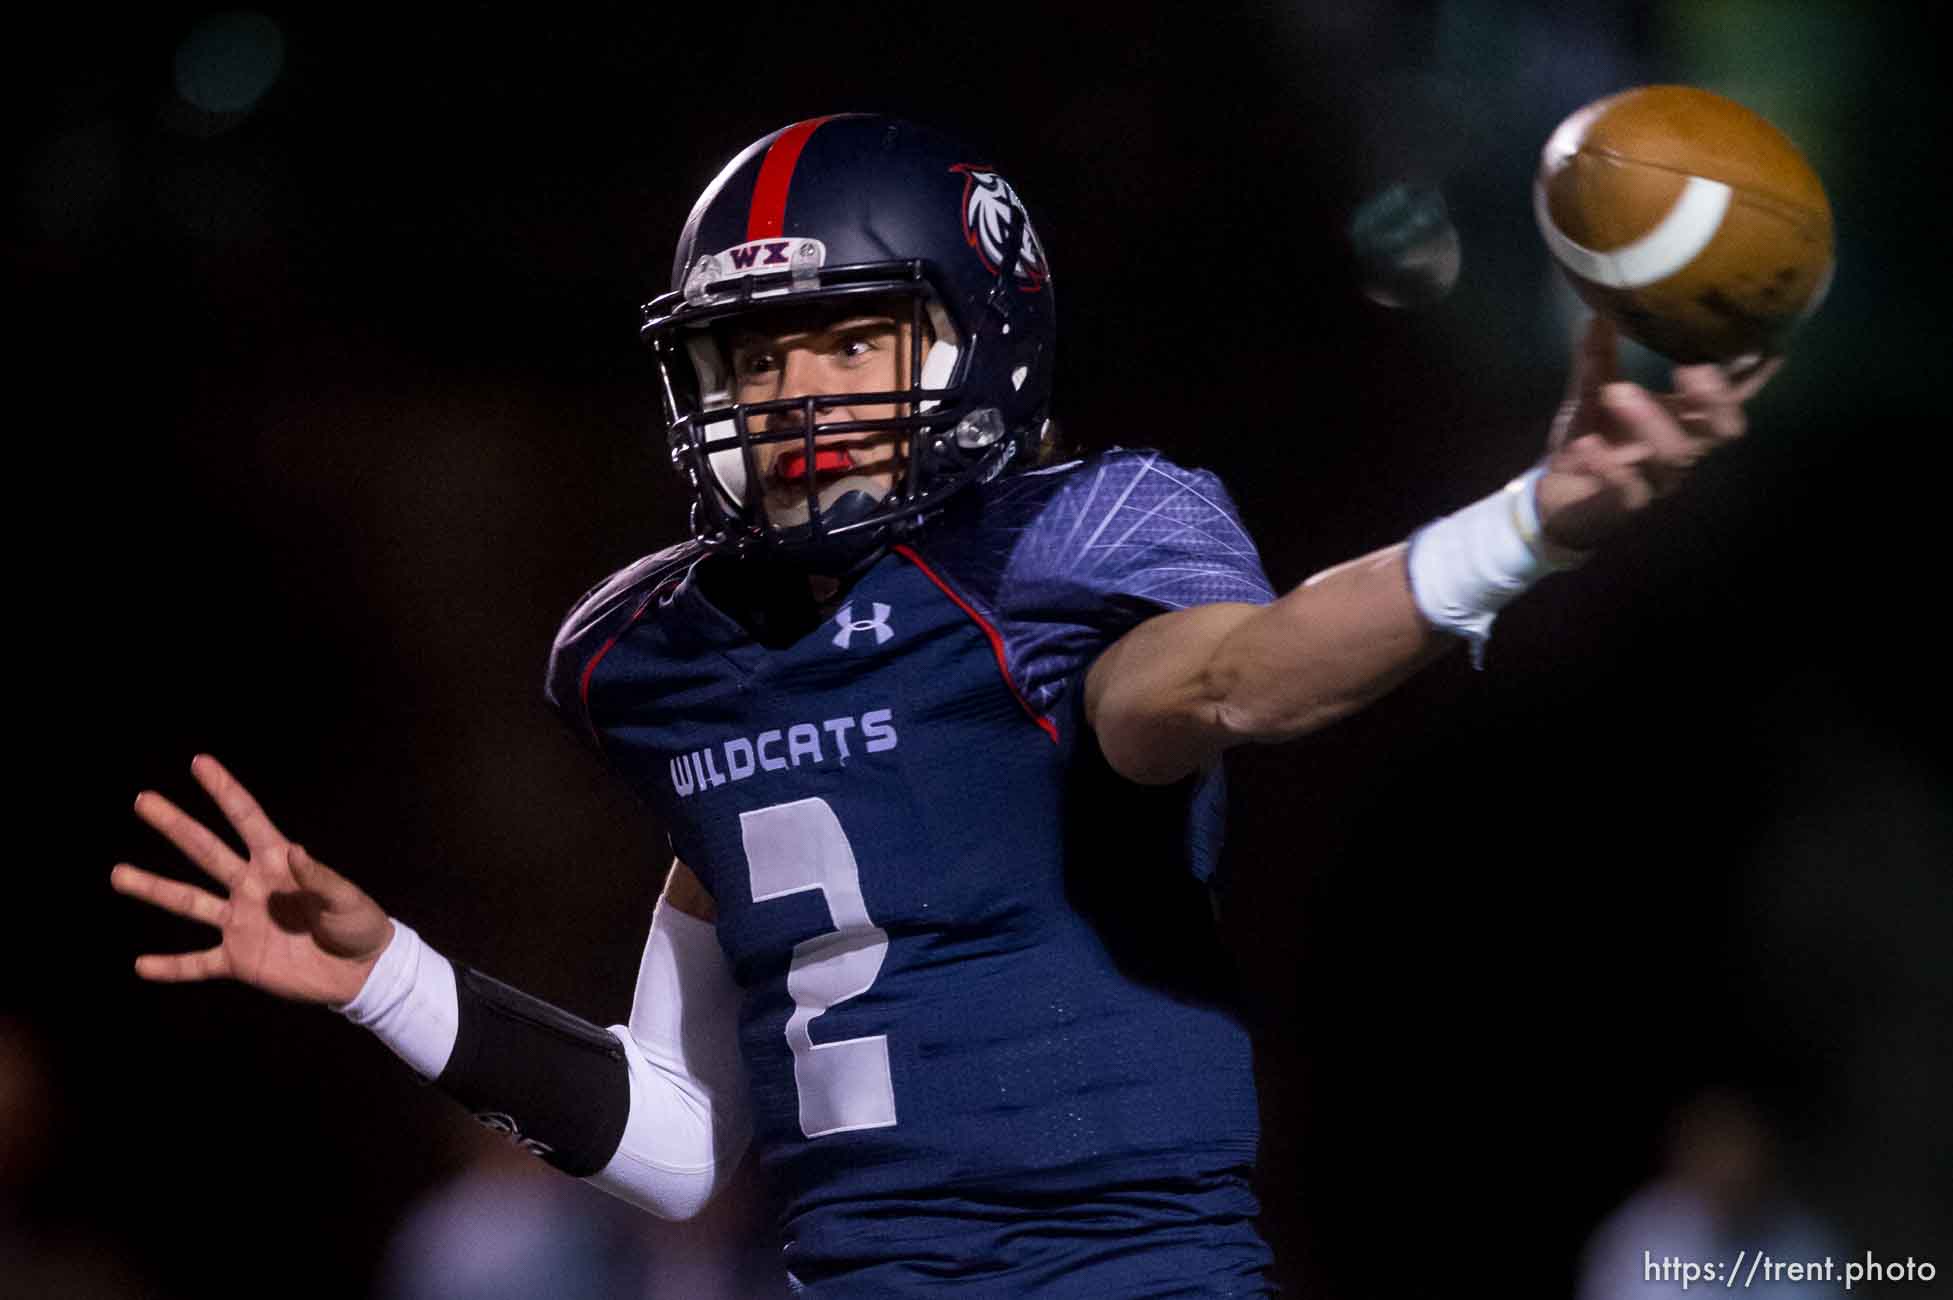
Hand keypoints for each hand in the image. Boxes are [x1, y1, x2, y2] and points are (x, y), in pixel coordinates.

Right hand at [112, 754, 391, 1005]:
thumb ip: (319, 878)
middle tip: (144, 800)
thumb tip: (295, 850)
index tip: (199, 762)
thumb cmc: (358, 924)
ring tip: (118, 874)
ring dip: (154, 889)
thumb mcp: (346, 898)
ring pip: (189, 902)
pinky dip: (170, 967)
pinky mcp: (238, 960)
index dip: (224, 791)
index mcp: (278, 863)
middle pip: (206, 851)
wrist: (360, 973)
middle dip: (176, 825)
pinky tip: (140, 965)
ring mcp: (240, 923)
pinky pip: (197, 964)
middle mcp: (250, 887)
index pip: (246, 819)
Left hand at [1534, 316, 1781, 550]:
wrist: (1555, 497)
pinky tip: (1588, 444)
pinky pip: (1627, 487)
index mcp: (1685, 419)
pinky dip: (1608, 464)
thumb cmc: (1590, 439)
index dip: (1754, 374)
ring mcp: (1658, 478)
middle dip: (1716, 398)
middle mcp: (1683, 448)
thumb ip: (1598, 356)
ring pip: (1675, 454)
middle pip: (1721, 428)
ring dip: (1650, 421)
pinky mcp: (1625, 504)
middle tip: (1692, 368)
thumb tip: (1598, 310)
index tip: (1768, 341)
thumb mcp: (1592, 393)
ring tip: (1618, 392)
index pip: (1730, 397)